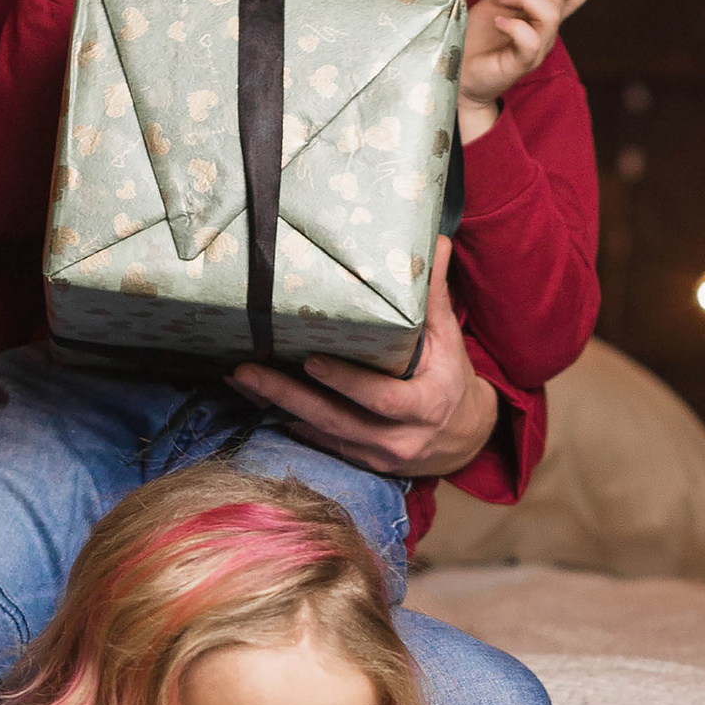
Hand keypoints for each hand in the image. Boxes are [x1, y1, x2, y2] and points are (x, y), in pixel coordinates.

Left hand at [231, 237, 498, 479]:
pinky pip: (317, 443)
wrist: (465, 438)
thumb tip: (435, 242)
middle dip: (289, 396)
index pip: (382, 397)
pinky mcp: (359, 462)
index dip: (347, 382)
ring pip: (320, 434)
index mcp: (425, 404)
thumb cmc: (451, 379)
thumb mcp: (449, 340)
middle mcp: (399, 437)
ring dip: (276, 407)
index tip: (312, 360)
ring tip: (239, 379)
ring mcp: (376, 455)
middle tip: (247, 371)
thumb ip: (435, 295)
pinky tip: (254, 399)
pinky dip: (285, 421)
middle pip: (337, 420)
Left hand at [457, 0, 581, 142]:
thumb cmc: (478, 37)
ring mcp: (536, 48)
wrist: (459, 71)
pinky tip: (498, 21)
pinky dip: (514, 25)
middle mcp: (546, 30)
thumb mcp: (499, 3)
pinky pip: (530, 40)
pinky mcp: (521, 64)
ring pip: (549, 14)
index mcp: (543, 14)